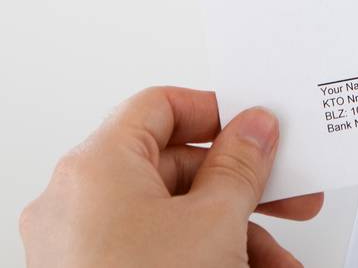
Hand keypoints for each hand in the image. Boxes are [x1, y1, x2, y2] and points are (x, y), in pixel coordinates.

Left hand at [20, 87, 323, 267]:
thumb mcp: (216, 221)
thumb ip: (241, 164)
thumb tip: (253, 131)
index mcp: (94, 166)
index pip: (159, 106)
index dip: (215, 113)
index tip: (256, 131)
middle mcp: (73, 202)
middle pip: (171, 168)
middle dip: (239, 187)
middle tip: (284, 195)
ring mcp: (75, 248)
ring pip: (168, 219)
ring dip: (230, 232)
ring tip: (277, 259)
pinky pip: (151, 252)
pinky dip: (197, 256)